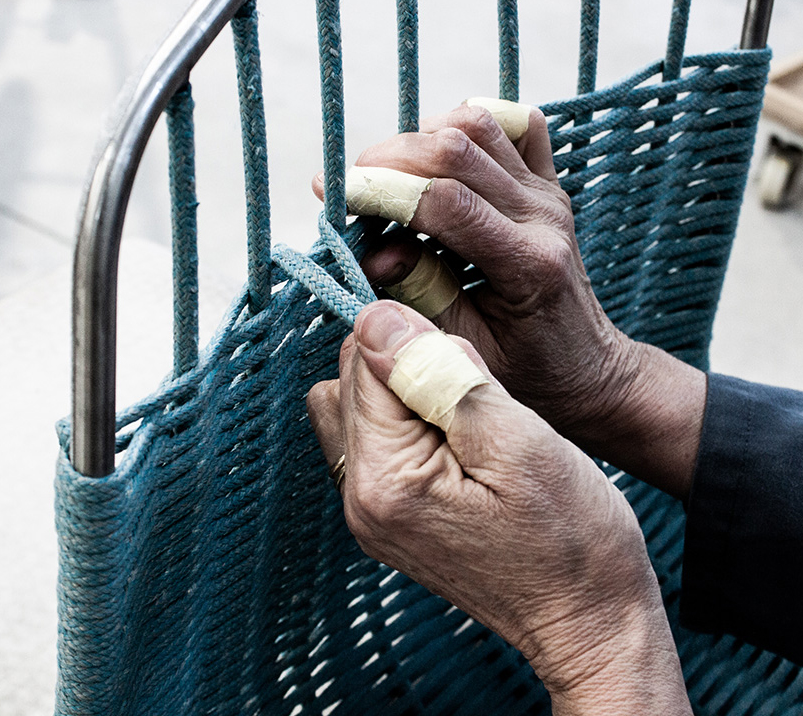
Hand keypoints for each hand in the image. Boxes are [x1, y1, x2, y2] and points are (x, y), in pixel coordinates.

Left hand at [307, 301, 690, 714]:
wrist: (589, 620)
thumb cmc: (572, 540)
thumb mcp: (517, 440)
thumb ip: (439, 375)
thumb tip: (376, 319)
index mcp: (385, 481)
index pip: (363, 363)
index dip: (416, 342)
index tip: (467, 365)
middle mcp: (360, 500)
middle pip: (350, 382)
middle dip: (406, 366)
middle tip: (475, 395)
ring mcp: (369, 513)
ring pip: (356, 407)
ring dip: (402, 391)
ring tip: (464, 417)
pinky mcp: (386, 516)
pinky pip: (373, 441)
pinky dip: (406, 422)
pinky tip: (454, 440)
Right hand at [314, 103, 706, 498]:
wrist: (588, 368)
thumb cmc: (530, 371)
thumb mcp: (468, 351)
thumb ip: (422, 299)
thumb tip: (374, 254)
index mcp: (528, 264)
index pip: (445, 202)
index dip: (381, 191)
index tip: (334, 195)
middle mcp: (542, 216)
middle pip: (457, 149)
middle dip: (389, 159)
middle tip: (348, 188)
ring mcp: (548, 194)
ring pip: (481, 124)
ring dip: (422, 138)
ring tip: (388, 175)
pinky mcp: (547, 184)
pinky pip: (515, 126)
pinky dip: (470, 125)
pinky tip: (442, 154)